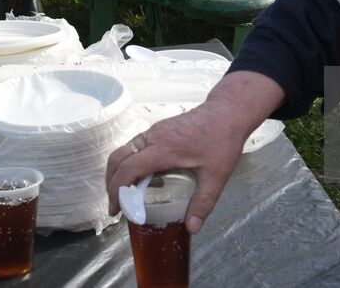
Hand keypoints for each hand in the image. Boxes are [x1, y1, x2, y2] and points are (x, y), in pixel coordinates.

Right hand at [105, 71, 281, 233]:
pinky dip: (131, 163)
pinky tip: (148, 179)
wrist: (228, 111)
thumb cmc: (222, 140)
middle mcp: (152, 138)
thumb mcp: (216, 176)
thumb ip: (203, 203)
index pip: (127, 169)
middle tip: (116, 205)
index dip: (116, 191)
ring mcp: (154, 131)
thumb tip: (192, 228)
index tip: (115, 210)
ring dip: (120, 172)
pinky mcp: (159, 130)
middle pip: (117, 158)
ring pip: (125, 150)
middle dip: (111, 182)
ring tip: (129, 195)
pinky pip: (136, 147)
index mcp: (162, 149)